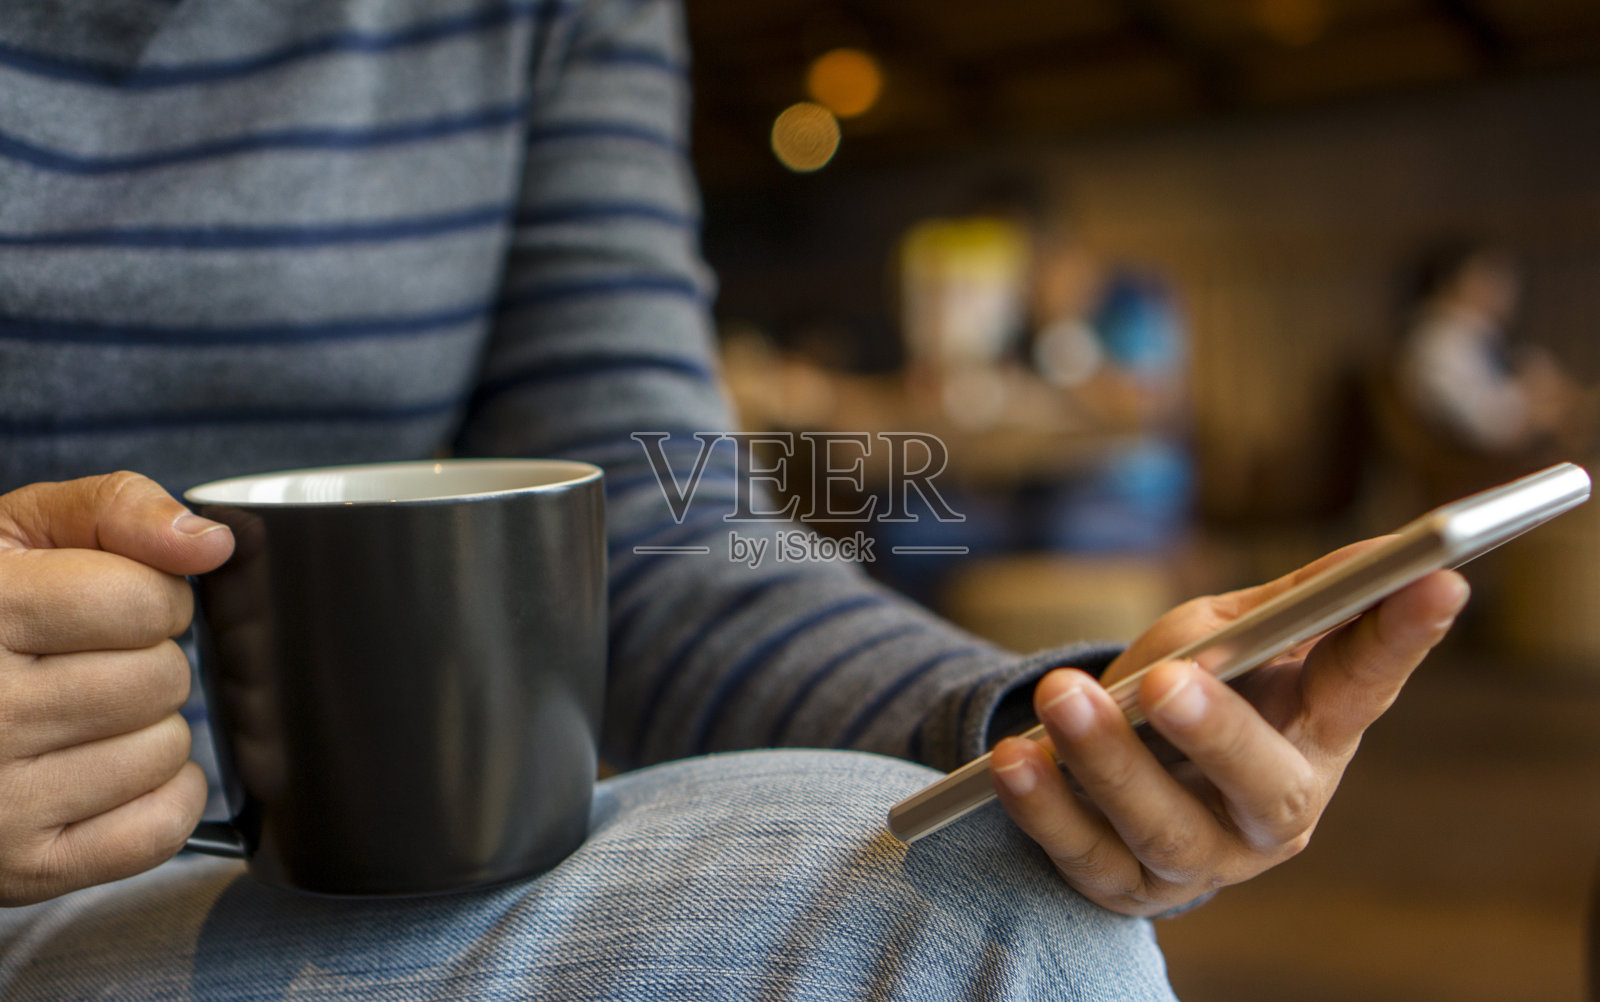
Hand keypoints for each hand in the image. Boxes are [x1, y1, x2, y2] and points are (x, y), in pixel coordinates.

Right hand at [0, 472, 233, 904]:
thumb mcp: (16, 533)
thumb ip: (116, 510)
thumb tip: (209, 543)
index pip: (147, 601)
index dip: (147, 595)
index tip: (103, 604)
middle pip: (161, 679)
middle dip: (143, 662)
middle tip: (79, 665)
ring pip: (166, 749)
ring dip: (144, 729)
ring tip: (75, 718)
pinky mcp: (21, 867)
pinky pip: (159, 828)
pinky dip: (158, 799)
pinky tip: (103, 772)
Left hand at [989, 542, 1469, 915]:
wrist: (1122, 776)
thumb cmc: (1193, 687)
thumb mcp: (1234, 634)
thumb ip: (1292, 601)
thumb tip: (1380, 552)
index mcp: (1316, 736)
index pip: (1365, 685)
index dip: (1401, 639)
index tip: (1437, 579)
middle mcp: (1272, 812)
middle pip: (1264, 787)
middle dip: (1219, 732)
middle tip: (1170, 681)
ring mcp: (1201, 860)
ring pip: (1164, 827)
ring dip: (1110, 763)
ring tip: (1062, 698)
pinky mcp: (1124, 887)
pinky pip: (1082, 852)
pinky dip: (1044, 806)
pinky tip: (1014, 759)